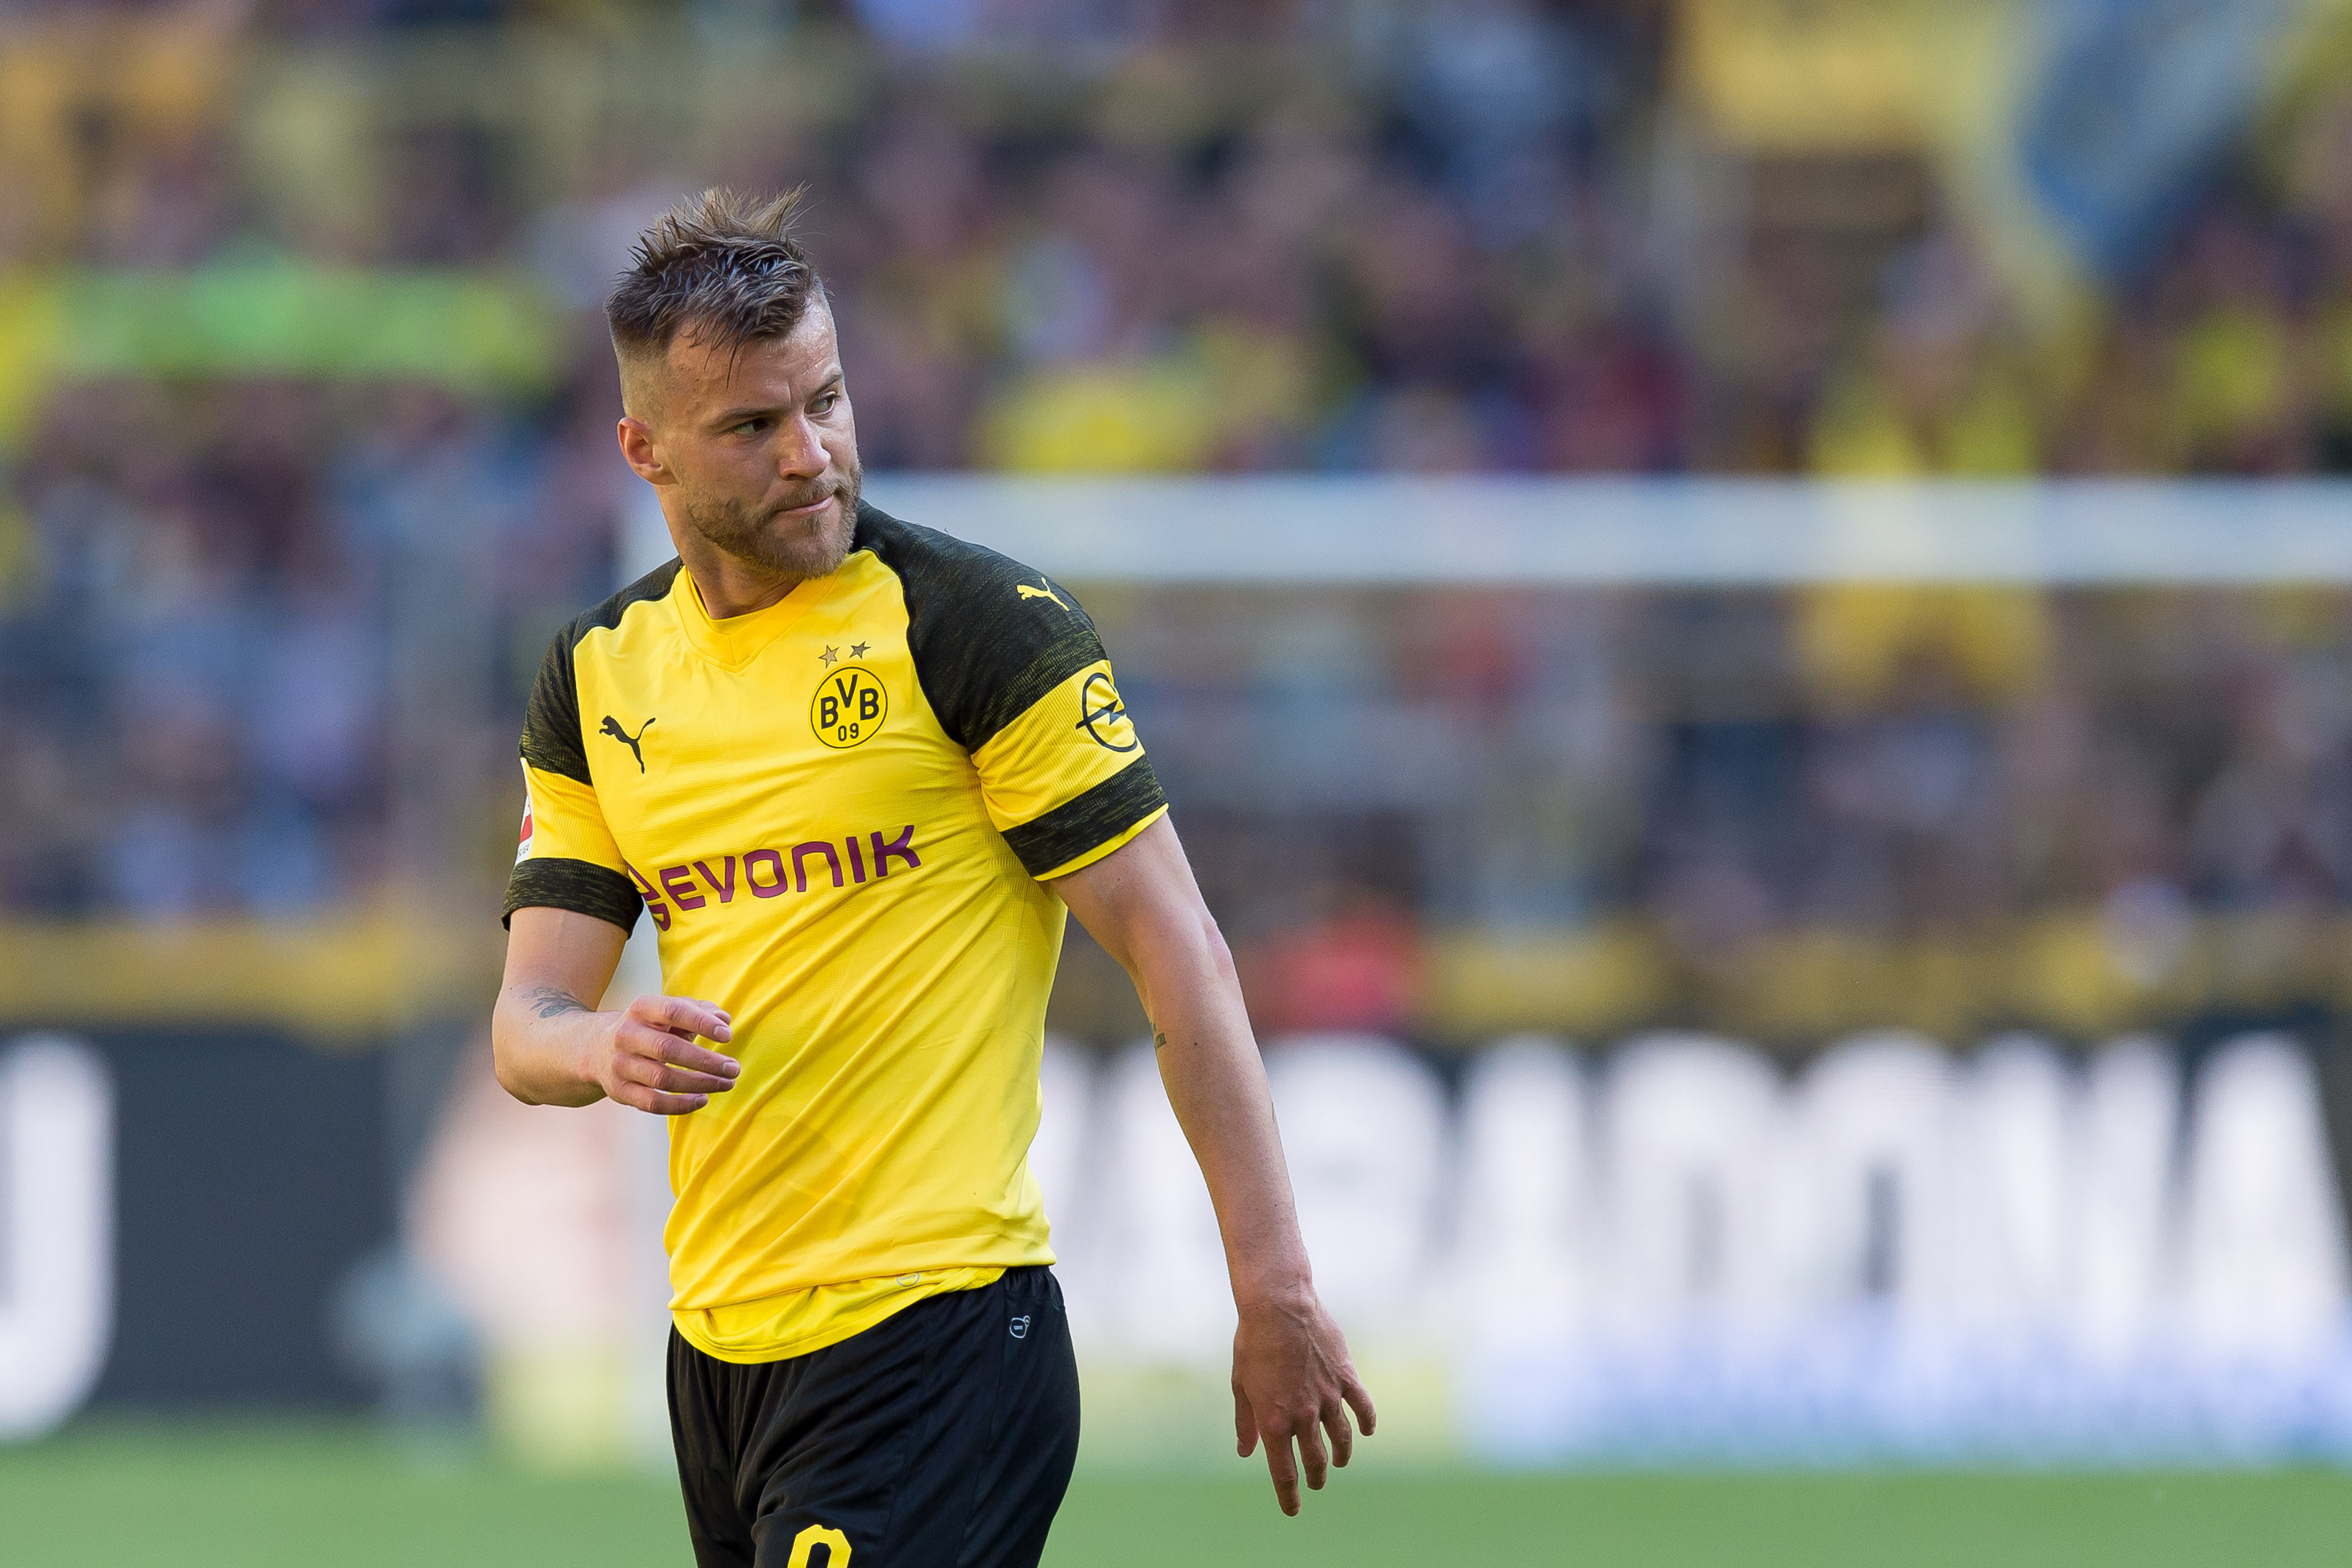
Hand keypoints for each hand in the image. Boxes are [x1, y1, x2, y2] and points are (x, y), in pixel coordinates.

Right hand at [587, 994, 737, 1113]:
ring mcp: (621, 1065)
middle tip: (733, 1068)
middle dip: (705, 1061)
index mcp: (641, 1009)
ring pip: (662, 1079)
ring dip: (699, 1084)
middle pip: (667, 1049)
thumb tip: (724, 1019)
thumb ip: (698, 1011)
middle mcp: (626, 1035)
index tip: (727, 1035)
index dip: (702, 1022)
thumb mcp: (668, 1013)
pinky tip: (703, 1099)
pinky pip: (652, 1103)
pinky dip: (680, 1105)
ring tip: (726, 1084)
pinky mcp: (620, 1091)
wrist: (598, 1050)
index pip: (673, 1011)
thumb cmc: (649, 1029)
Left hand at [1231, 1286, 1375, 1514]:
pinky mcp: (1346, 1377)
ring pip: (1341, 1438)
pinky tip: (1366, 1431)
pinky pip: (1362, 1407)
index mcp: (1275, 1421)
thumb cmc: (1252, 1343)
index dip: (1288, 1495)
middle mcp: (1304, 1415)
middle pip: (1315, 1459)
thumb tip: (1246, 1452)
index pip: (1284, 1472)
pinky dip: (1367, 1423)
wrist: (1279, 1305)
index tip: (1292, 1509)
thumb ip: (1247, 1422)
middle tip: (1315, 1483)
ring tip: (1338, 1462)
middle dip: (1315, 1477)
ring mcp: (1329, 1397)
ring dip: (1340, 1455)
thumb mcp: (1241, 1385)